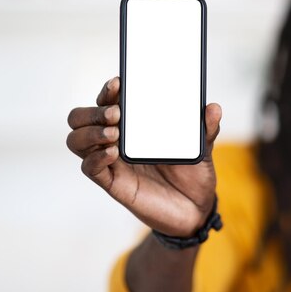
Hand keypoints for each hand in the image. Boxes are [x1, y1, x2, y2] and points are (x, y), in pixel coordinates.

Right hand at [66, 77, 221, 236]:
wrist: (196, 208)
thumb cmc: (192, 172)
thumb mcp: (203, 148)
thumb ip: (207, 128)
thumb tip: (214, 107)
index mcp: (134, 124)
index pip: (108, 100)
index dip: (109, 90)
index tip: (119, 83)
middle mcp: (117, 139)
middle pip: (81, 117)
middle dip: (93, 110)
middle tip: (116, 113)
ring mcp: (112, 161)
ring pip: (76, 140)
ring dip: (89, 132)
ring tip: (114, 132)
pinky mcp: (113, 183)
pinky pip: (90, 168)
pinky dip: (96, 158)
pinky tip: (113, 153)